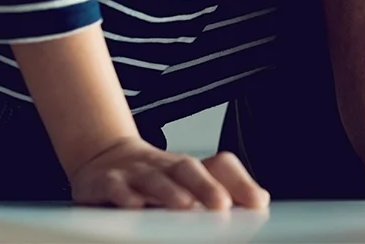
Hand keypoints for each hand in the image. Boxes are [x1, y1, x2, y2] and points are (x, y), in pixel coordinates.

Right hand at [69, 136, 269, 208]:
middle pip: (188, 169)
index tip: (257, 203)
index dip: (240, 182)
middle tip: (223, 205)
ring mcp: (135, 172)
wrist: (105, 158)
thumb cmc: (153, 177)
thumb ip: (220, 190)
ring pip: (154, 177)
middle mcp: (164, 166)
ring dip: (169, 191)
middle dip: (207, 186)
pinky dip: (125, 195)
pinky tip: (135, 206)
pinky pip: (115, 186)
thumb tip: (259, 202)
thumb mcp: (185, 183)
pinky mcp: (106, 182)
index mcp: (188, 168)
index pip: (220, 166)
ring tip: (185, 205)